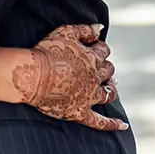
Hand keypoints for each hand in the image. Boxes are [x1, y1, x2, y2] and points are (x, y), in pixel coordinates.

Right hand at [11, 24, 125, 131]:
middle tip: (101, 67)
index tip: (93, 47)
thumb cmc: (46, 52)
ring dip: (111, 89)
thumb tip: (99, 27)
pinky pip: (100, 122)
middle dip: (106, 67)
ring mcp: (89, 97)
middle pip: (107, 71)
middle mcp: (94, 78)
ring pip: (108, 94)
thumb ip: (84, 30)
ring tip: (111, 87)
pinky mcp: (80, 112)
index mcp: (92, 58)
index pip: (103, 51)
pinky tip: (122, 125)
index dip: (99, 48)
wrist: (32, 75)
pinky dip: (112, 124)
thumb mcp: (64, 32)